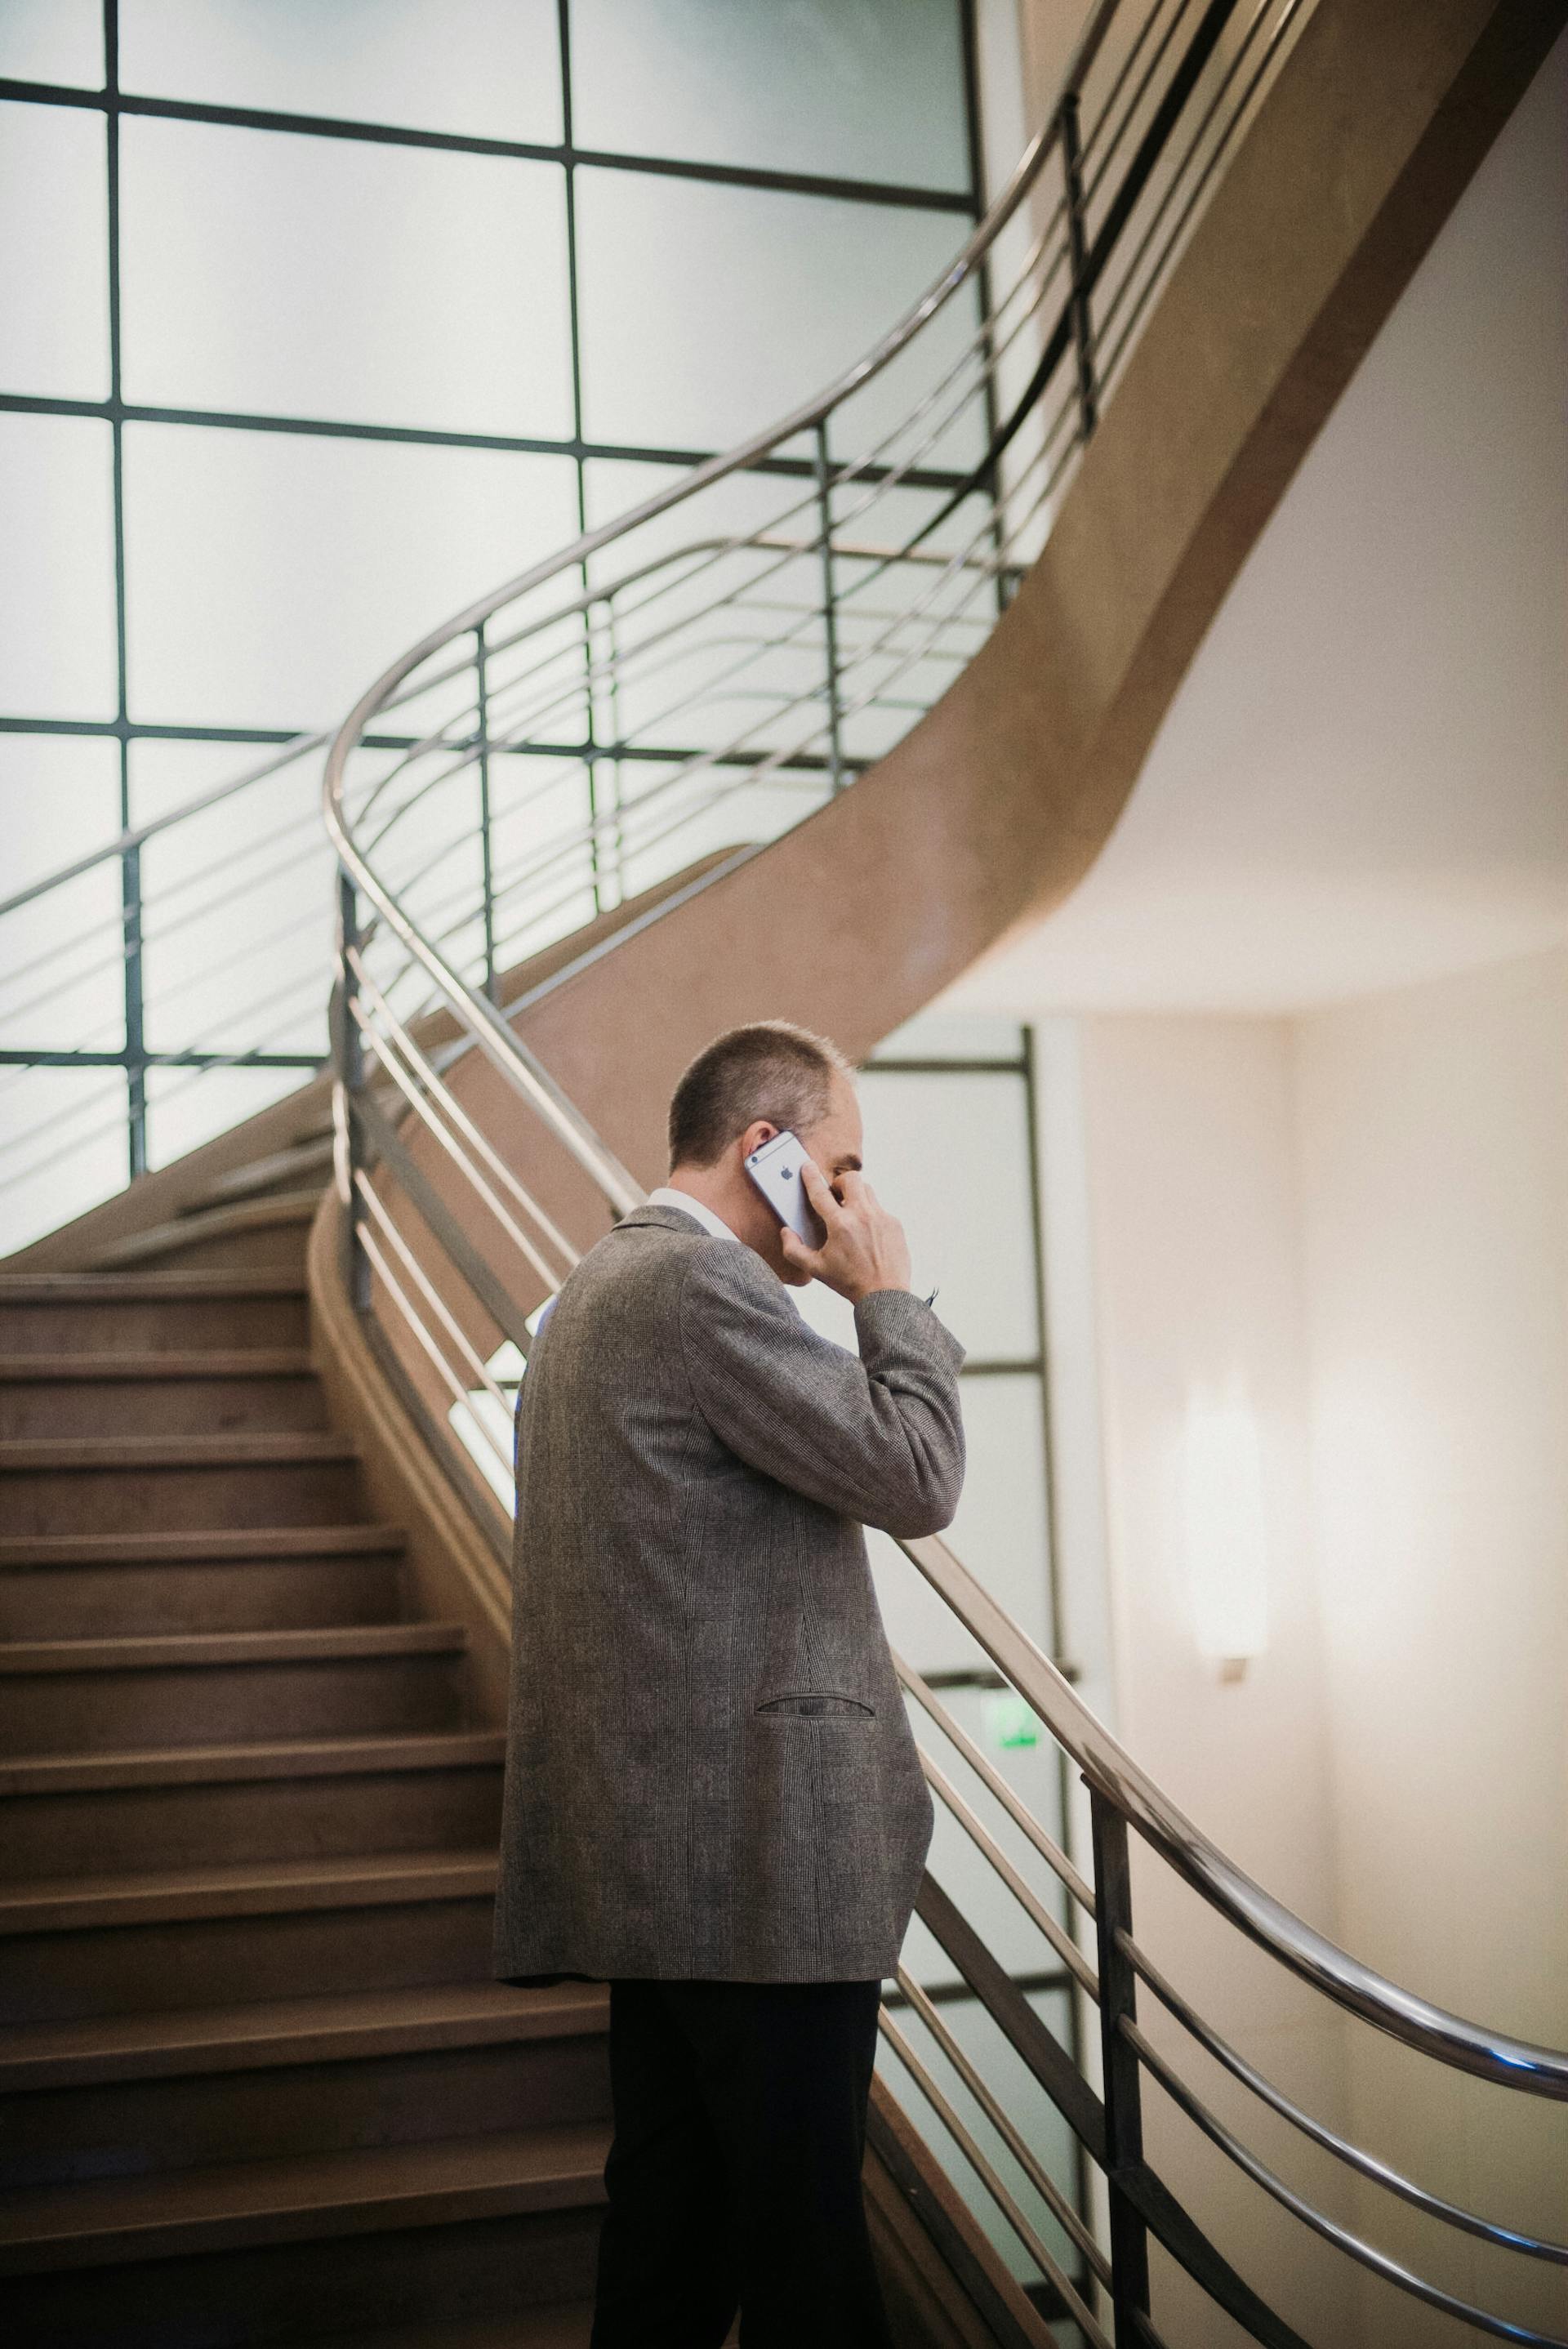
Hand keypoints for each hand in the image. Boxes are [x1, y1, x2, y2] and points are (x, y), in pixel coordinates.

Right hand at [779, 1160, 912, 1302]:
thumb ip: (794, 1250)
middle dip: (840, 1182)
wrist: (884, 1294)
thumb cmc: (849, 1282)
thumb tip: (787, 1232)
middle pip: (850, 1179)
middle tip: (835, 1195)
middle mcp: (861, 1215)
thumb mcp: (815, 1269)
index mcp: (839, 1225)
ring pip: (867, 1190)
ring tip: (850, 1213)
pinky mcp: (895, 1224)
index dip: (810, 1177)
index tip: (807, 1166)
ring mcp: (881, 1217)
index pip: (820, 1192)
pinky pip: (880, 1209)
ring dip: (856, 1195)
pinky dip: (870, 1215)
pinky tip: (867, 1233)